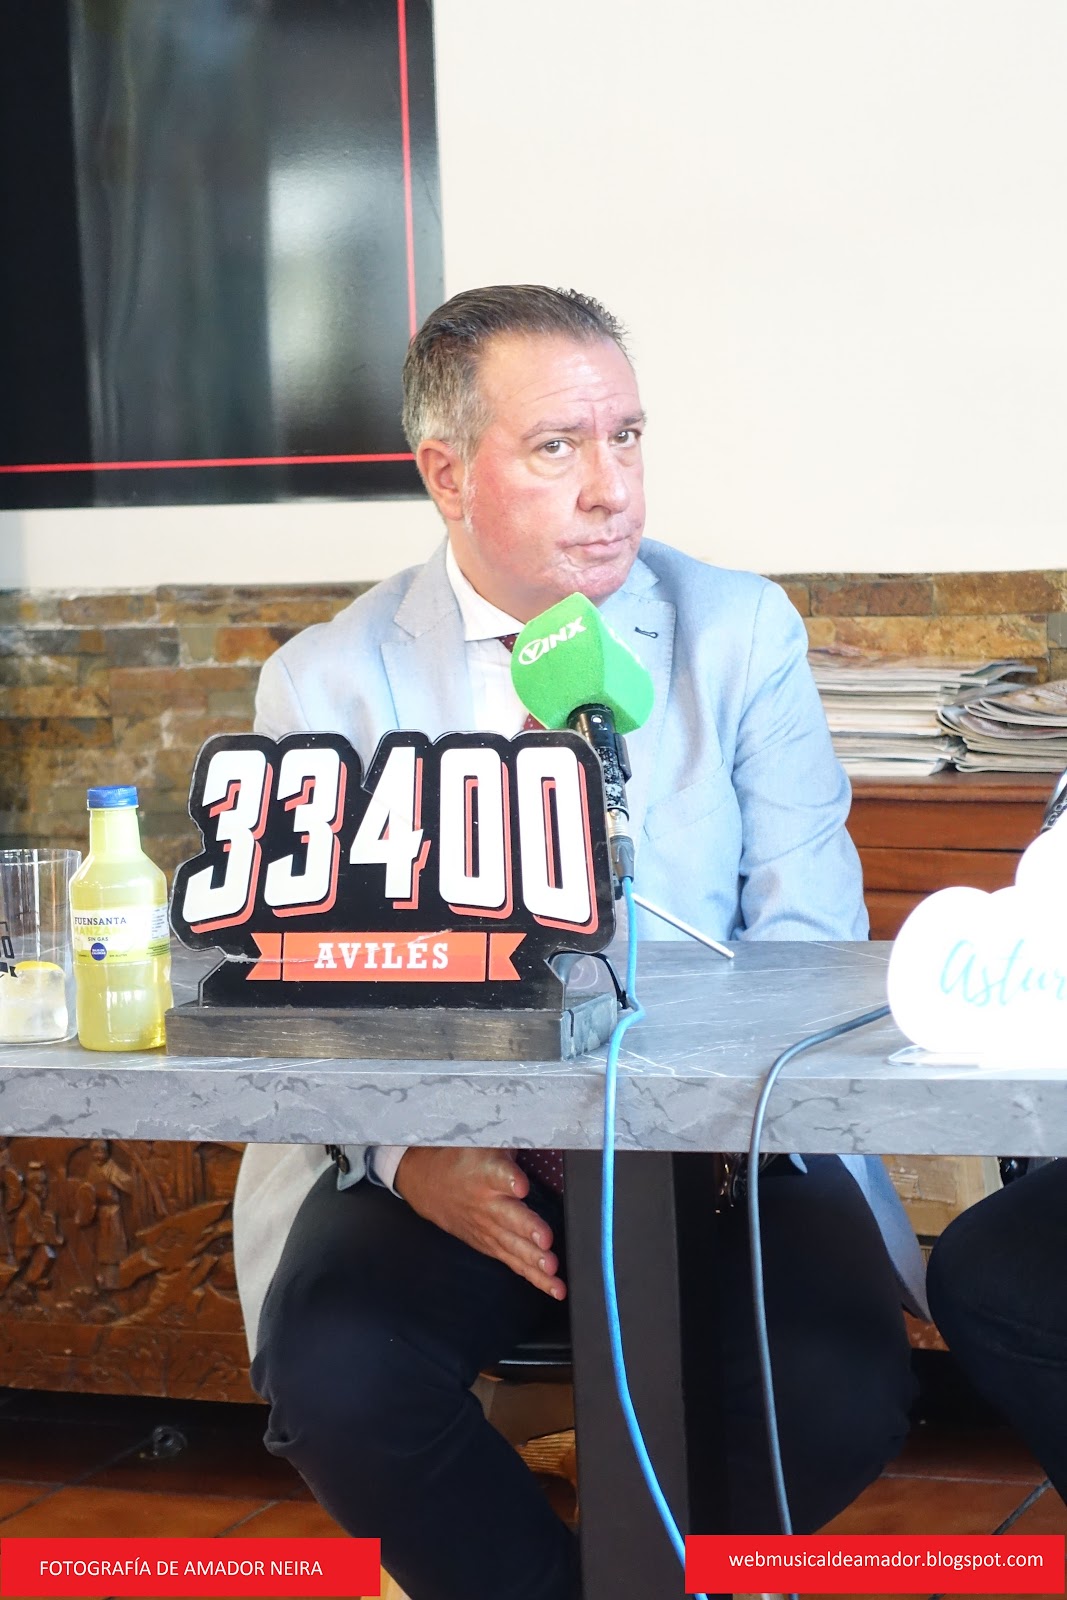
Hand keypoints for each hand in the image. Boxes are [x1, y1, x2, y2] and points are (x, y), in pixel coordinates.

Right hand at [394, 1147, 565, 1299]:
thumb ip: (515, 1136)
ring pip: (512, 1246)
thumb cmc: (462, 1157)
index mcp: (486, 1170)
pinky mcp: (489, 1244)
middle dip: (527, 1230)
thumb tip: (549, 1128)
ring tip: (553, 1272)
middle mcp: (487, 1202)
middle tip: (546, 1242)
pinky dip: (533, 1277)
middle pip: (508, 1217)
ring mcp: (487, 1227)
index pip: (497, 1173)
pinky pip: (513, 1262)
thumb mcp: (483, 1138)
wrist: (426, 1183)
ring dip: (533, 1260)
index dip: (509, 1179)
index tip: (520, 1184)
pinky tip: (553, 1287)